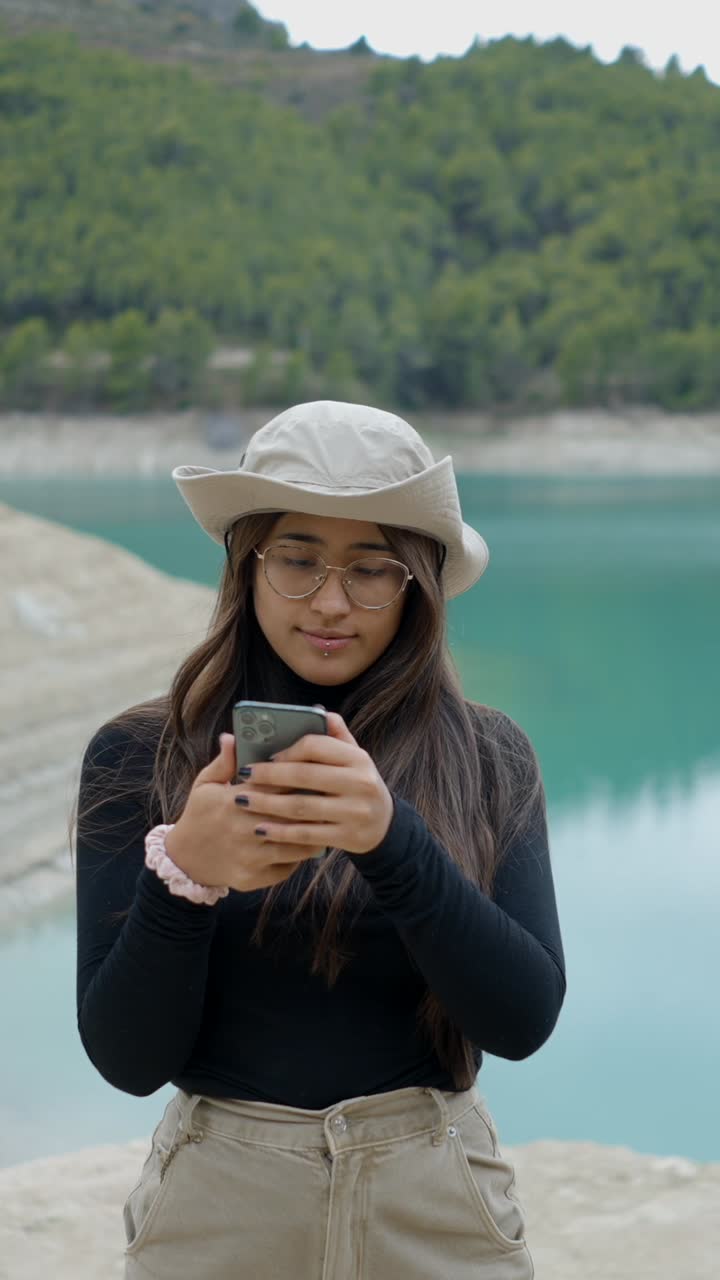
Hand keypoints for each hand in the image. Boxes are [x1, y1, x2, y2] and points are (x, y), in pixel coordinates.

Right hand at [164, 735, 326, 892]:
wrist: (185, 861)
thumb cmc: (199, 816)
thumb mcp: (205, 785)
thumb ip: (223, 762)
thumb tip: (232, 736)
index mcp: (232, 801)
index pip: (274, 784)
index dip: (298, 775)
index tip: (317, 769)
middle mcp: (242, 829)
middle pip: (290, 813)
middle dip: (314, 803)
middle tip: (333, 794)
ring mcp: (249, 856)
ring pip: (295, 843)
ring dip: (315, 832)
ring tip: (329, 819)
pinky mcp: (254, 877)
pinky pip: (287, 867)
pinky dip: (301, 856)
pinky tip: (312, 843)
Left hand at [235, 712, 394, 855]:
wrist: (384, 825)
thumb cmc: (357, 784)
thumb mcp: (355, 758)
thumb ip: (336, 735)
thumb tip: (316, 709)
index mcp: (358, 758)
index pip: (316, 746)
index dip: (287, 750)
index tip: (266, 755)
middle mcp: (360, 783)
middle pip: (305, 776)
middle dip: (269, 776)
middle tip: (243, 775)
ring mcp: (354, 812)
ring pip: (302, 806)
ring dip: (267, 804)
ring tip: (242, 800)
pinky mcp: (347, 836)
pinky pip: (307, 834)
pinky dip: (281, 832)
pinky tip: (260, 828)